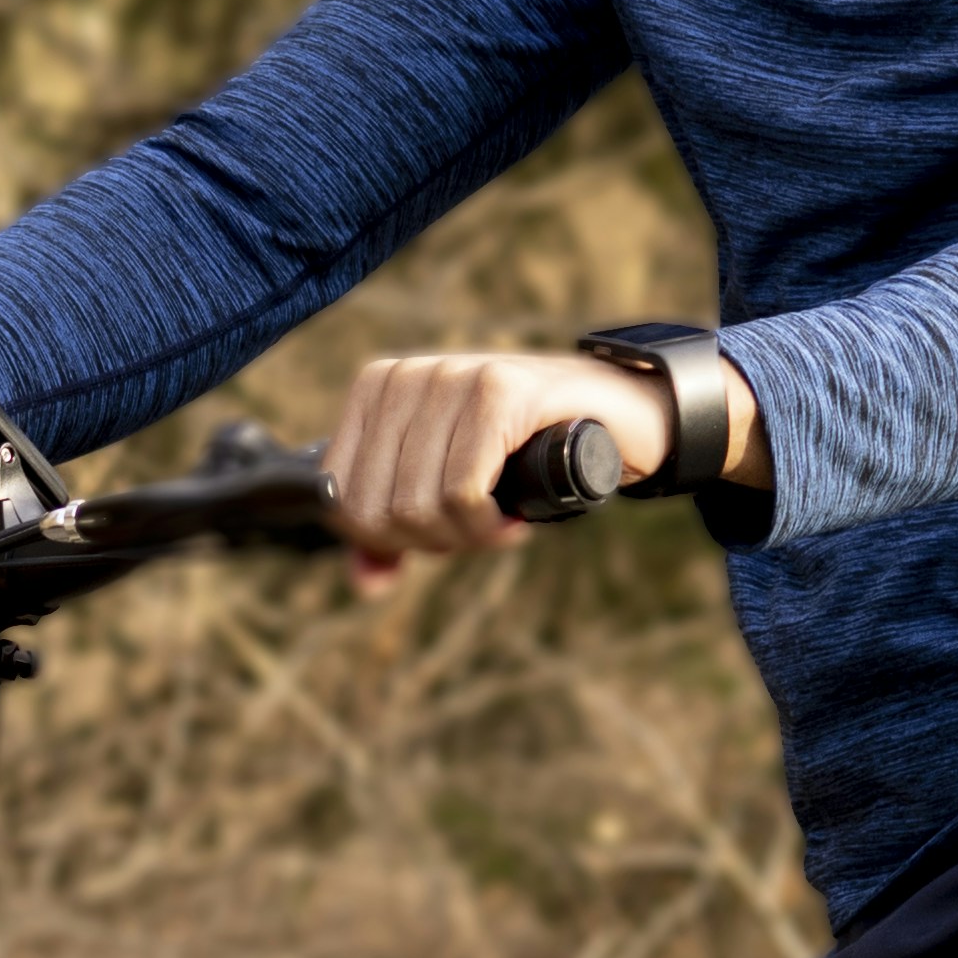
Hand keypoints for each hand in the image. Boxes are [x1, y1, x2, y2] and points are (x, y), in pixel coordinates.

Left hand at [317, 341, 751, 577]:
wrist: (617, 414)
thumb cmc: (527, 452)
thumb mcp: (450, 489)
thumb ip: (396, 532)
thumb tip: (366, 583)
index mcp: (378, 388)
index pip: (339, 497)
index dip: (387, 539)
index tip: (440, 529)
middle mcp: (407, 374)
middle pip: (375, 510)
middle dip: (430, 542)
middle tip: (477, 528)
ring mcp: (450, 376)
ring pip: (417, 506)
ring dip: (465, 537)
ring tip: (498, 520)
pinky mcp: (497, 391)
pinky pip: (461, 493)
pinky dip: (487, 525)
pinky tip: (512, 517)